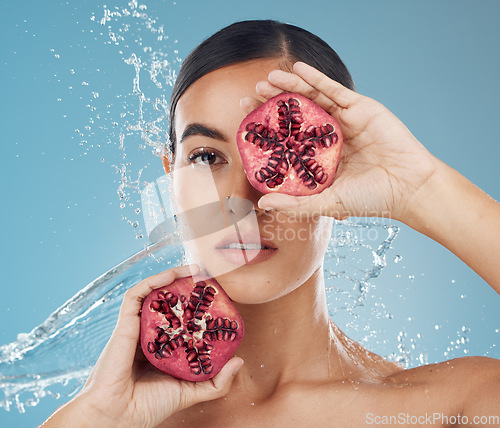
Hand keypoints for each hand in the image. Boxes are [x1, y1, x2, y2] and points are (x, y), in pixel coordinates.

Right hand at [43, 264, 243, 427]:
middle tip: (206, 276)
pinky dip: (152, 281)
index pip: (181, 318)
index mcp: (163, 346)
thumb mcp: (191, 391)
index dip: (196, 304)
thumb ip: (216, 381)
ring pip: (153, 293)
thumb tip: (239, 361)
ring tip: (194, 269)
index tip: (214, 295)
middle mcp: (149, 333)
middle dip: (186, 285)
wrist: (119, 417)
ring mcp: (136, 327)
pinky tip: (172, 275)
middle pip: (168, 302)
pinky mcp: (124, 324)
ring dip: (172, 276)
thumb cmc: (150, 406)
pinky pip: (136, 295)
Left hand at [246, 61, 438, 221]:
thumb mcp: (327, 202)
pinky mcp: (361, 108)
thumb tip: (263, 203)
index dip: (269, 131)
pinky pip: (334, 89)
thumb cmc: (371, 199)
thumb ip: (296, 203)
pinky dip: (315, 78)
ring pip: (312, 98)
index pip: (289, 140)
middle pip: (297, 116)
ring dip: (290, 87)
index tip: (247, 125)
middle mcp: (330, 137)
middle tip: (250, 97)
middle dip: (273, 105)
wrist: (408, 188)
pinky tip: (297, 69)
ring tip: (266, 79)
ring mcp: (345, 120)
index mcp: (321, 158)